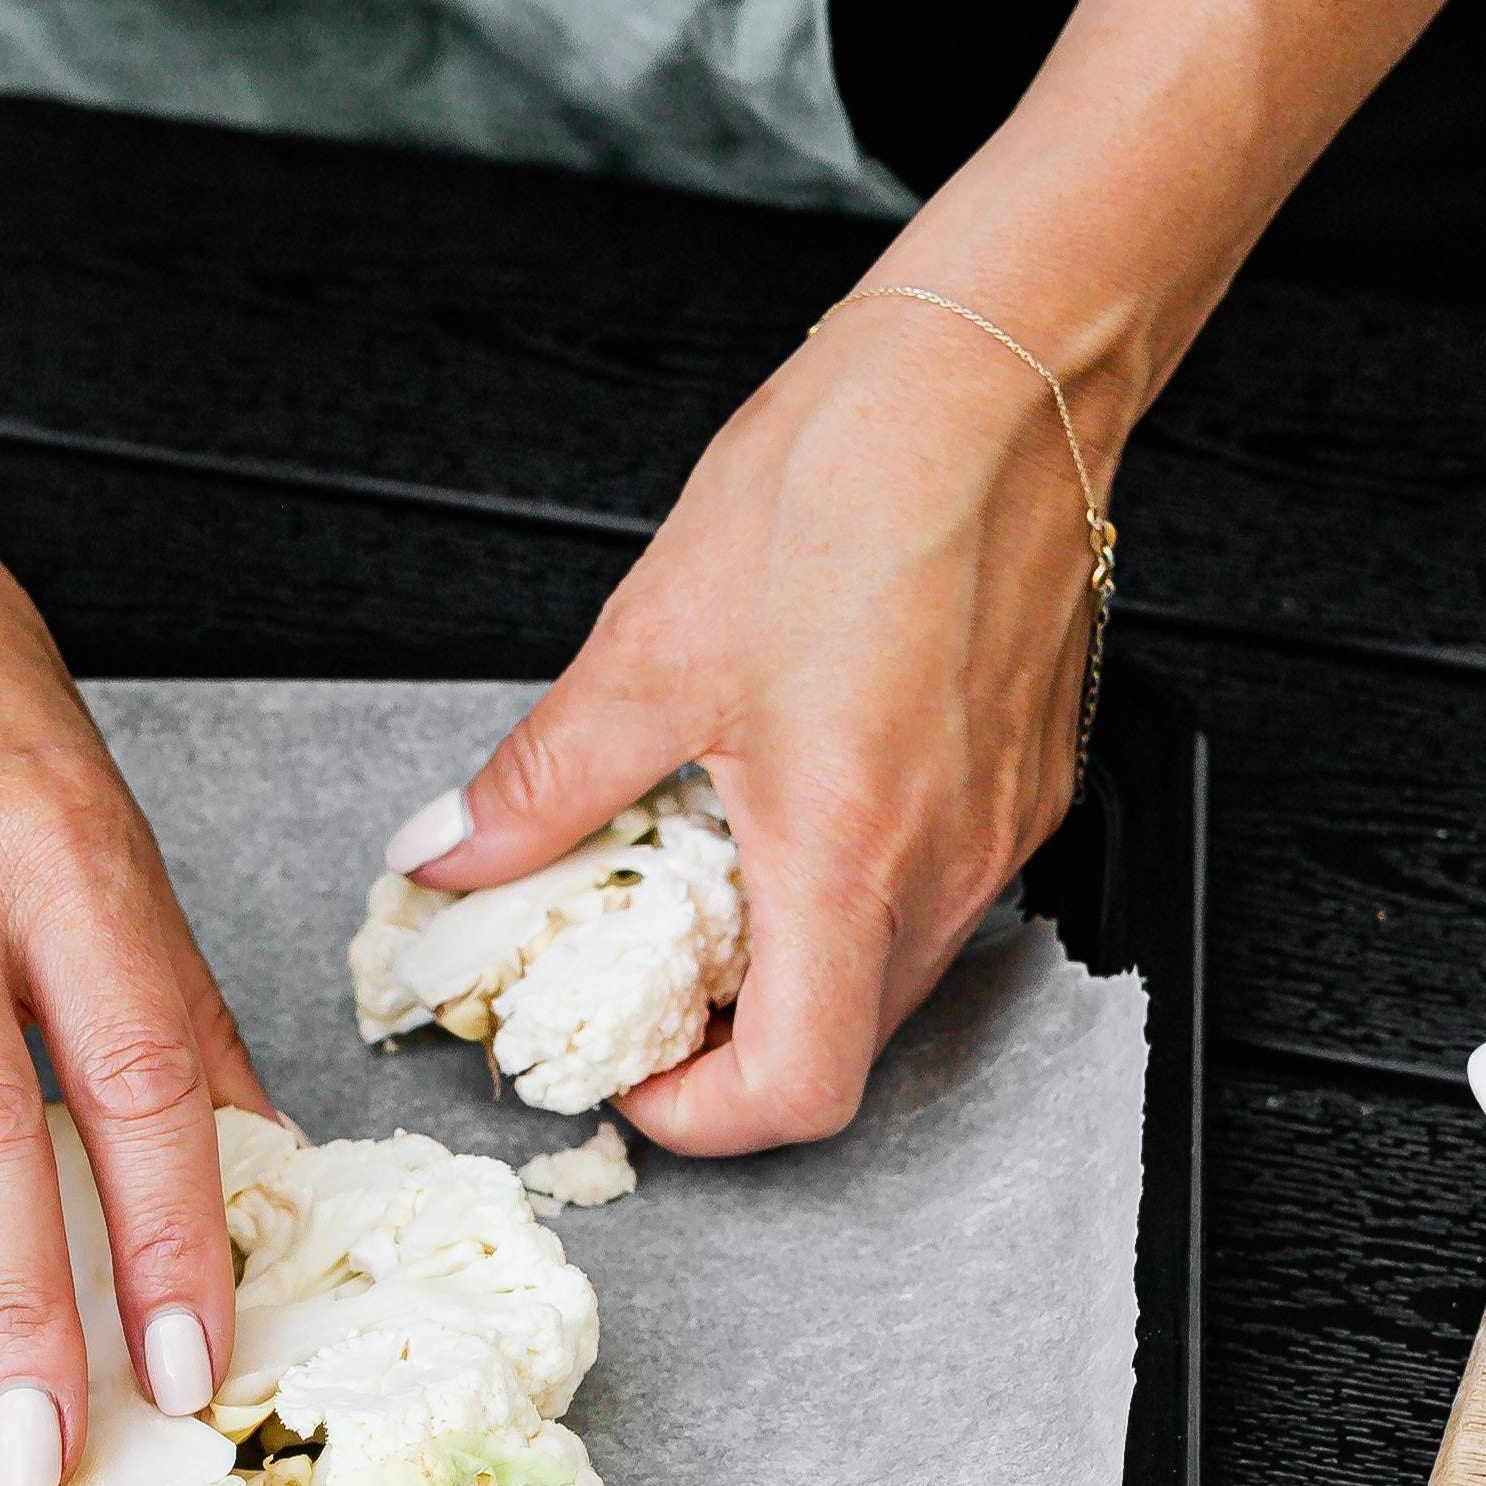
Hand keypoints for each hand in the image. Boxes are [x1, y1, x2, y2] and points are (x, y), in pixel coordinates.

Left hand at [399, 292, 1104, 1149]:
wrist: (1000, 368)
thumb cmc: (855, 477)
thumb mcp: (654, 643)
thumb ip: (547, 782)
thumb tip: (454, 850)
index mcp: (849, 855)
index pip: (798, 1090)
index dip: (702, 1117)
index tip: (634, 1075)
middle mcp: (949, 863)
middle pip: (843, 1042)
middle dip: (733, 1039)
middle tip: (642, 980)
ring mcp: (1004, 826)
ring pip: (894, 968)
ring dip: (796, 961)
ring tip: (709, 879)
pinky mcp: (1031, 776)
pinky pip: (940, 884)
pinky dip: (856, 886)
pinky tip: (790, 798)